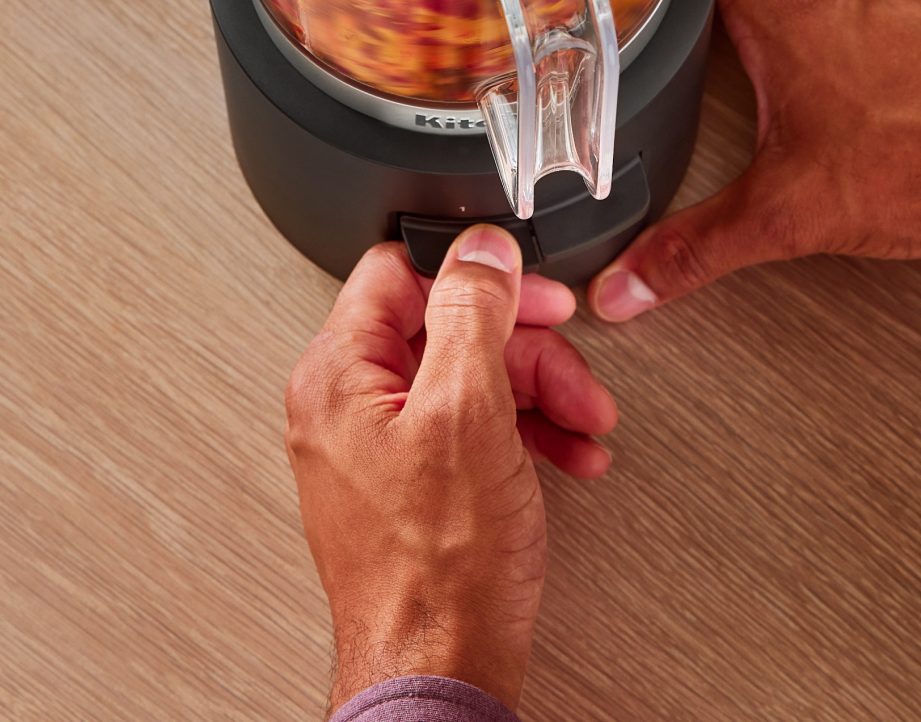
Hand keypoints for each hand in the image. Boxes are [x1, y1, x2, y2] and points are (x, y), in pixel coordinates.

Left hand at [285, 226, 618, 711]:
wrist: (440, 672)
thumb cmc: (439, 569)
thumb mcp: (468, 411)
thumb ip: (472, 313)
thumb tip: (479, 248)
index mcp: (337, 372)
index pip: (399, 273)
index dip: (475, 273)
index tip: (530, 289)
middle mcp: (344, 404)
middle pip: (443, 328)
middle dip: (524, 346)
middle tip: (571, 368)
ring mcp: (373, 448)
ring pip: (464, 380)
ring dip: (536, 392)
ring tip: (582, 424)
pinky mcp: (406, 486)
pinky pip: (464, 430)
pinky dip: (519, 434)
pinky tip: (563, 453)